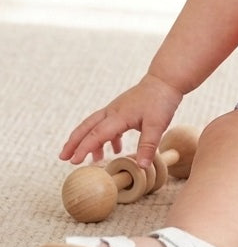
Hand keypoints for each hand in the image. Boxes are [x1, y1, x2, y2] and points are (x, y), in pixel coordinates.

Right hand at [59, 74, 183, 168]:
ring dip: (89, 141)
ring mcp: (116, 110)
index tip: (72, 161)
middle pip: (87, 127)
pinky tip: (116, 149)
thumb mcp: (157, 125)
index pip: (96, 134)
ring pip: (95, 126)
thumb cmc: (161, 100)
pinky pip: (109, 125)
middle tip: (62, 157)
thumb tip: (140, 167)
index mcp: (118, 116)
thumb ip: (147, 146)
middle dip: (73, 143)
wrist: (166, 79)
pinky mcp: (123, 110)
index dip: (83, 148)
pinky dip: (108, 138)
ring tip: (90, 159)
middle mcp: (112, 112)